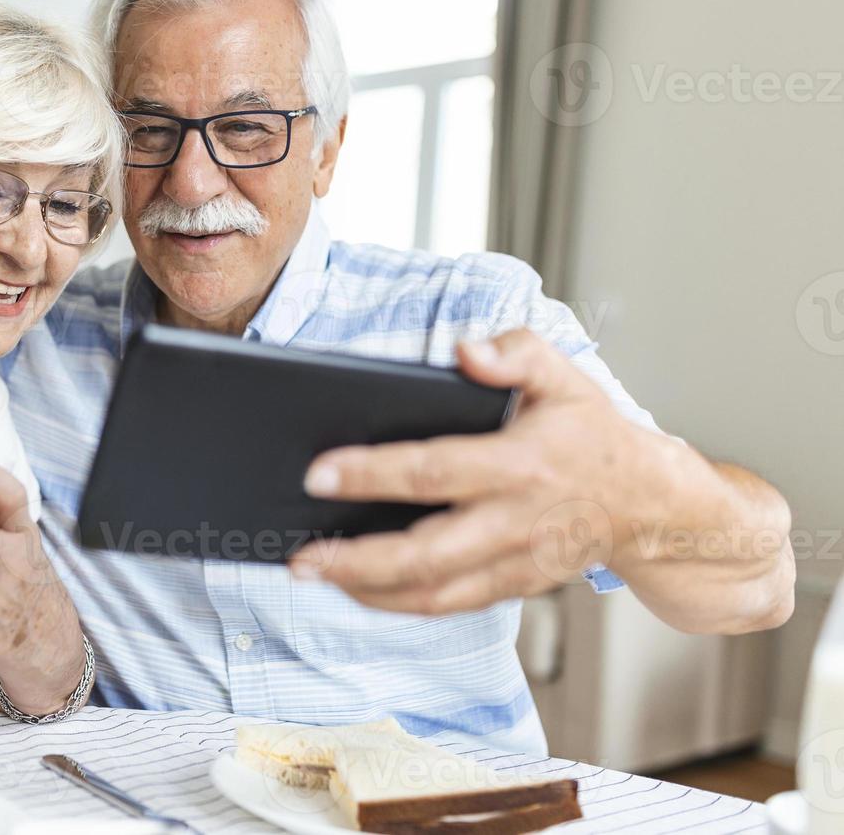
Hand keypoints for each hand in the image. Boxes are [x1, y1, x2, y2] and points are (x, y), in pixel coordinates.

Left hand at [286, 329, 661, 614]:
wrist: (653, 504)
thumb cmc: (594, 435)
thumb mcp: (566, 377)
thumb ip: (515, 353)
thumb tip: (464, 350)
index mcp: (520, 465)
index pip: (432, 471)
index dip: (371, 474)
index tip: (318, 474)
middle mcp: (513, 521)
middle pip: (425, 553)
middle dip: (357, 559)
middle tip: (301, 555)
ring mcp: (513, 563)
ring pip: (433, 593)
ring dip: (367, 591)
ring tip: (313, 573)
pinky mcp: (512, 587)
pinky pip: (448, 604)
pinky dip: (397, 603)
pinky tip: (356, 588)